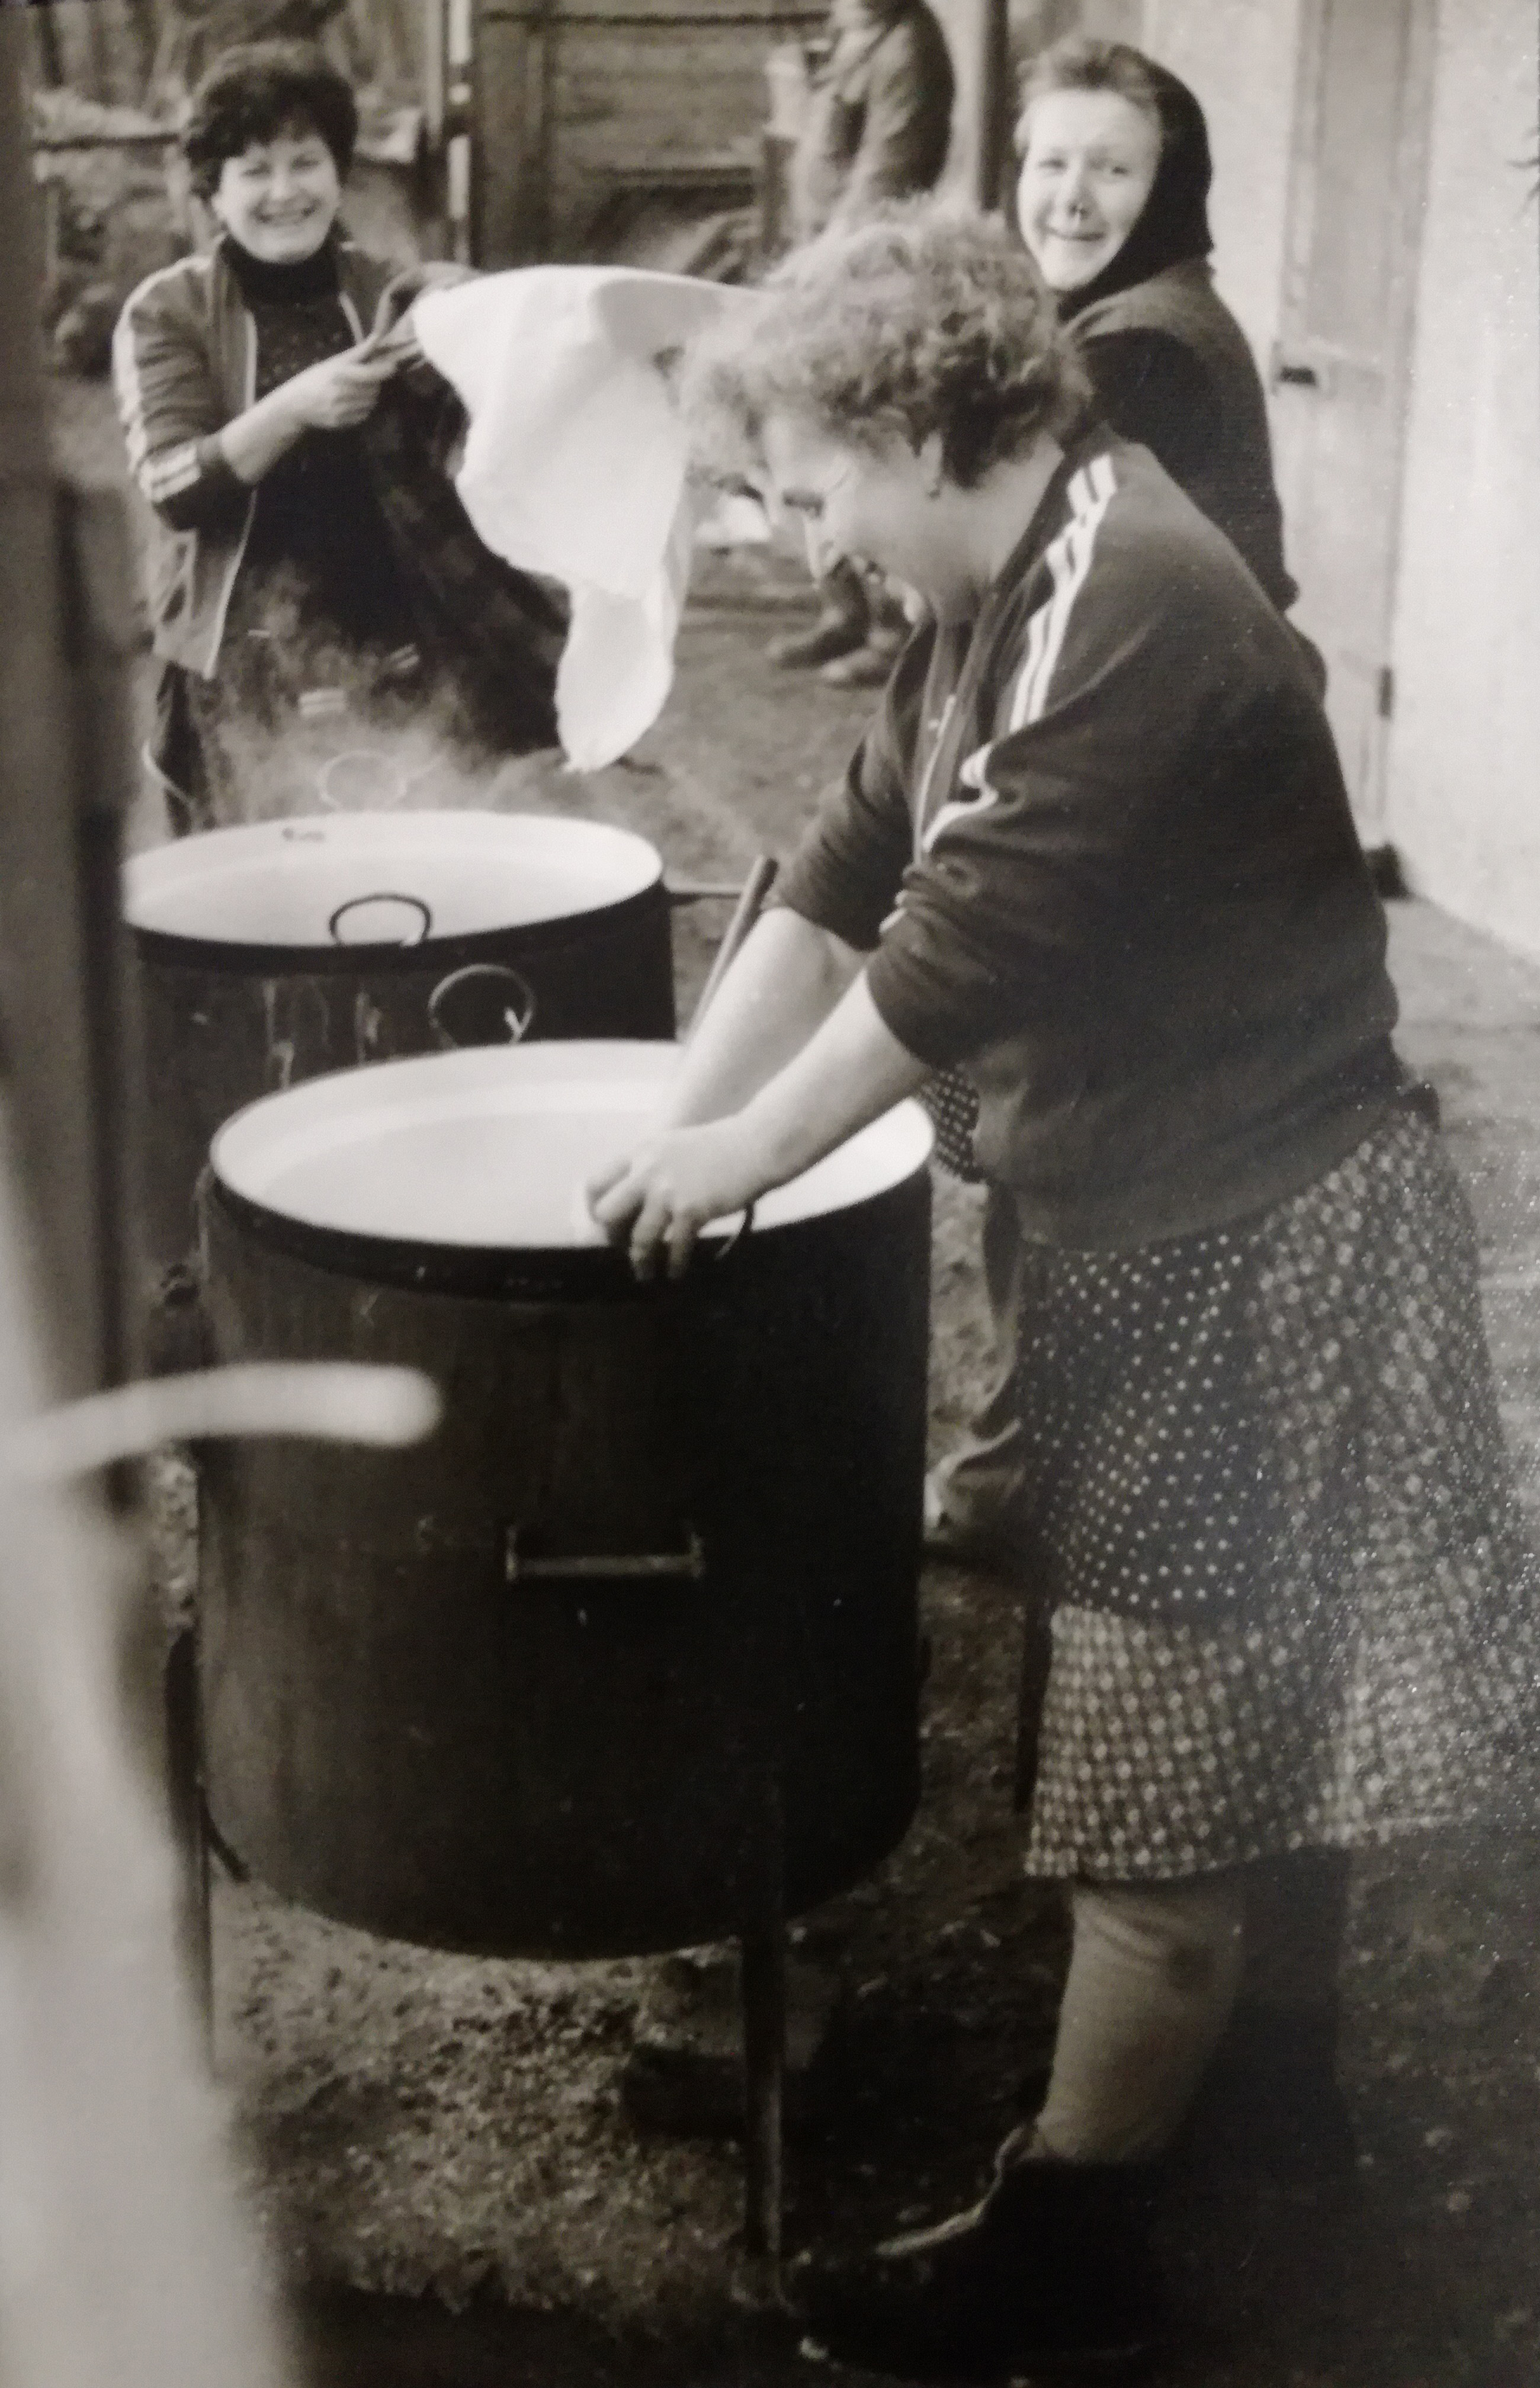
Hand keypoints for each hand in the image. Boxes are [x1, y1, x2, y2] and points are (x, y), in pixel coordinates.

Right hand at [281, 347, 397, 430]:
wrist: (295, 404)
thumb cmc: (314, 378)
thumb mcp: (333, 362)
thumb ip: (358, 353)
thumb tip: (378, 337)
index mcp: (339, 373)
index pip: (370, 373)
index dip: (384, 370)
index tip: (393, 366)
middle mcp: (341, 392)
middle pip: (374, 388)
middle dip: (373, 383)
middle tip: (365, 378)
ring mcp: (342, 409)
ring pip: (371, 402)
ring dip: (369, 396)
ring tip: (356, 390)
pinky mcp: (342, 423)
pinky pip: (363, 415)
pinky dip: (362, 408)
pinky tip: (350, 403)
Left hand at [586, 1120, 769, 1281]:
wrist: (756, 1145)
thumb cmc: (722, 1145)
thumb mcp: (674, 1145)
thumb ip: (652, 1167)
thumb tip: (639, 1197)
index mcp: (640, 1152)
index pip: (596, 1181)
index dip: (592, 1207)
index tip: (600, 1223)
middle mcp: (647, 1170)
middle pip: (607, 1212)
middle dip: (610, 1235)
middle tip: (621, 1248)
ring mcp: (668, 1191)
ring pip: (639, 1238)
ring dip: (640, 1262)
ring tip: (645, 1275)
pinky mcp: (691, 1210)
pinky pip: (676, 1247)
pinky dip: (675, 1265)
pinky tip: (676, 1274)